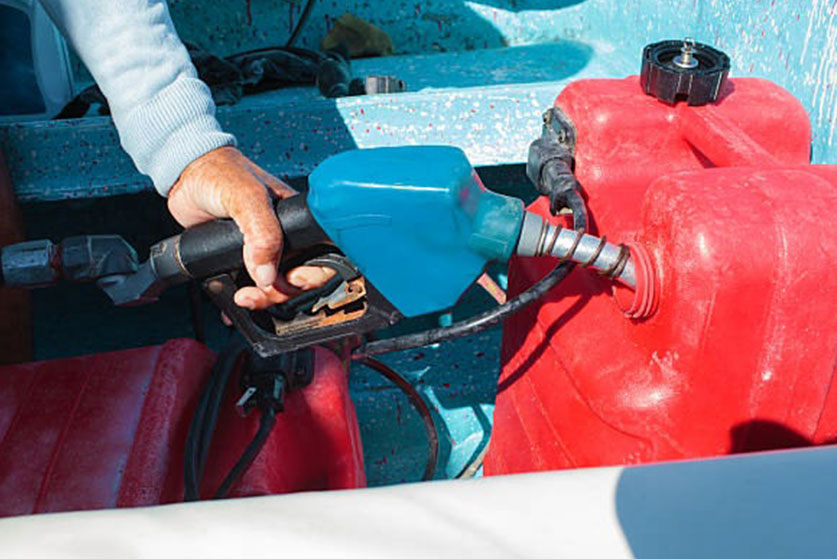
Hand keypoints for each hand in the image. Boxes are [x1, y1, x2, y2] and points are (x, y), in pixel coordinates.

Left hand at [167, 146, 333, 308]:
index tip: (289, 279)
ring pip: (276, 285)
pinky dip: (247, 296)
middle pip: (300, 277)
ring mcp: (264, 247)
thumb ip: (262, 233)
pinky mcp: (242, 256)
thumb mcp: (246, 197)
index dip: (311, 275)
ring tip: (243, 296)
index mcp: (298, 218)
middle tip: (260, 290)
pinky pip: (252, 284)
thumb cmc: (219, 172)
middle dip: (281, 291)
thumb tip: (268, 274)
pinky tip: (235, 297)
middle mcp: (285, 235)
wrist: (184, 174)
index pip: (323, 254)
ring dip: (263, 298)